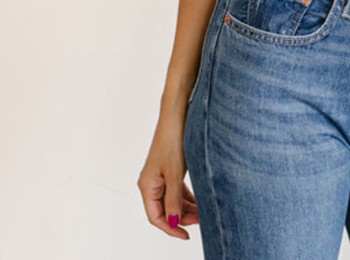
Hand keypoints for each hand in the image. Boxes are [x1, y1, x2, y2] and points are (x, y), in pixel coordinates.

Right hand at [137, 123, 198, 239]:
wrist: (176, 114)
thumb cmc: (172, 139)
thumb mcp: (174, 173)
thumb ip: (174, 199)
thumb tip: (173, 221)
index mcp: (147, 185)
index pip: (156, 216)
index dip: (170, 227)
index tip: (186, 234)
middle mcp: (151, 182)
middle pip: (164, 209)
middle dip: (182, 217)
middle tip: (200, 221)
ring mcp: (160, 176)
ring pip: (172, 200)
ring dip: (186, 208)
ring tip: (202, 212)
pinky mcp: (168, 169)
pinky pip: (176, 189)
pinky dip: (186, 197)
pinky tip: (198, 200)